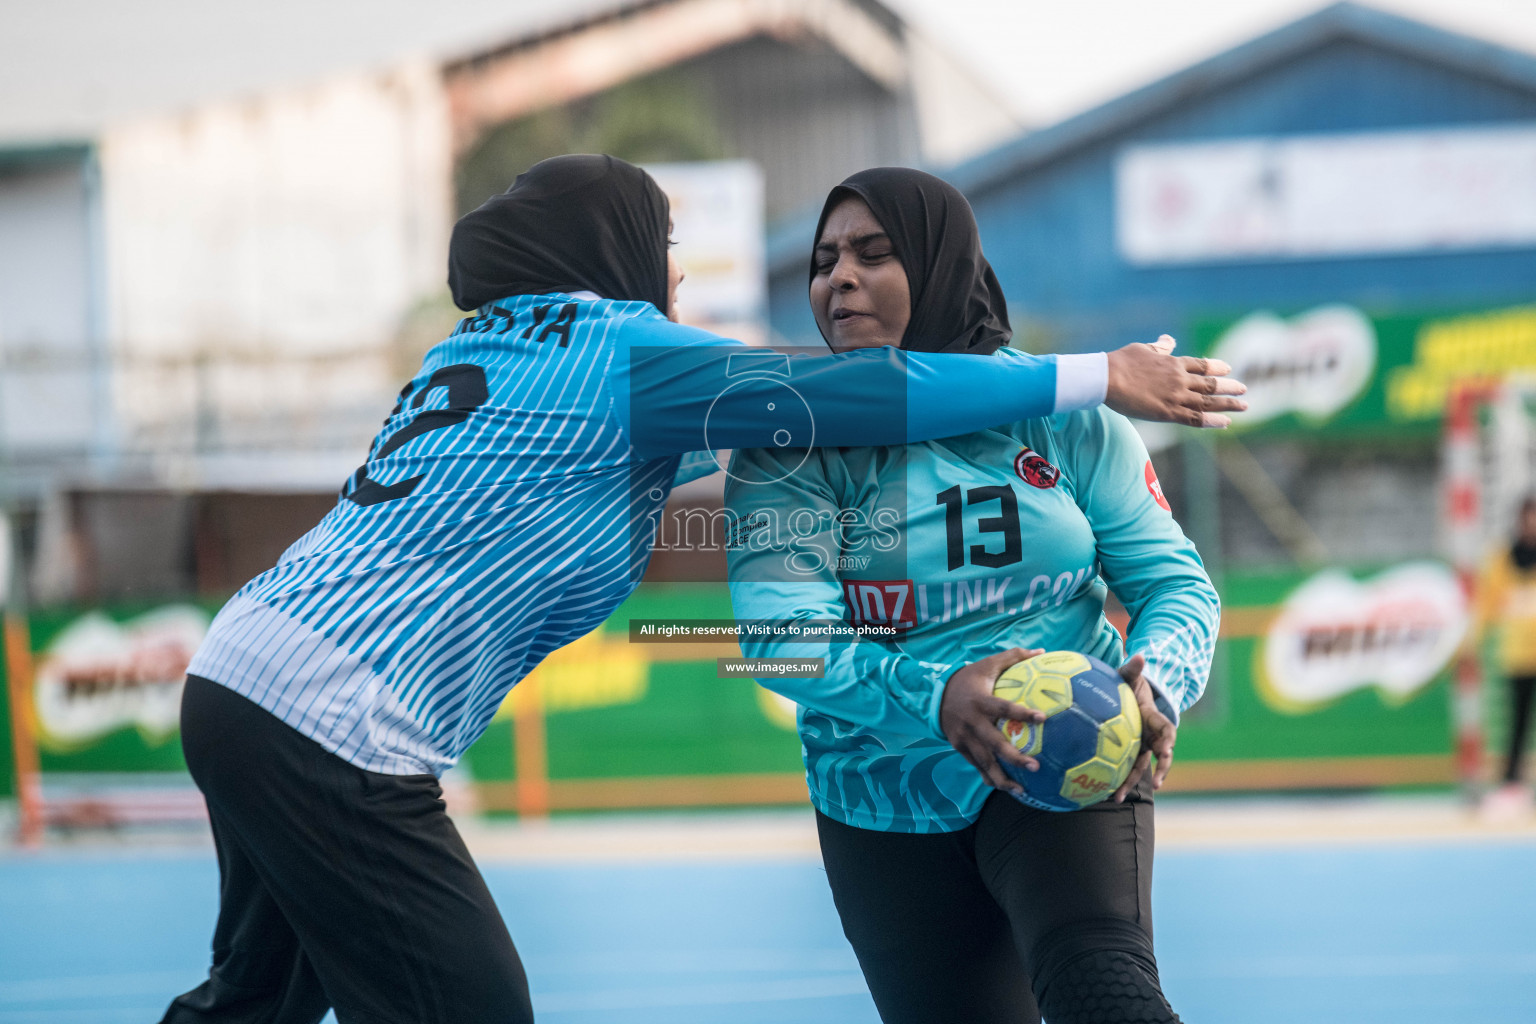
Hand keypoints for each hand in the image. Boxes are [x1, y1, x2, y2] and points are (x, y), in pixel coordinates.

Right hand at [940, 648, 1046, 796]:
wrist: (935, 694)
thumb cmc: (969, 678)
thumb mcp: (987, 665)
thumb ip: (1014, 657)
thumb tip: (1042, 651)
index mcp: (981, 702)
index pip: (1003, 708)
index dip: (1022, 713)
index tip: (1042, 719)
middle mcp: (972, 722)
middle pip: (994, 743)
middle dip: (1014, 757)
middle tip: (1035, 766)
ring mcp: (964, 737)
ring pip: (984, 761)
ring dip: (1002, 777)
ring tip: (1021, 790)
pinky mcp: (959, 747)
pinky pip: (975, 765)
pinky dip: (989, 777)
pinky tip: (1004, 788)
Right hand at [1105, 335, 1247, 427]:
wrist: (1108, 377)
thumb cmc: (1121, 362)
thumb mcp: (1143, 349)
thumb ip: (1160, 347)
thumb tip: (1169, 339)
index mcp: (1174, 363)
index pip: (1202, 365)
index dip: (1217, 367)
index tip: (1228, 369)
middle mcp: (1180, 379)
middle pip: (1211, 384)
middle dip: (1229, 387)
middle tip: (1243, 389)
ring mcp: (1176, 396)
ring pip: (1208, 402)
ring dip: (1228, 404)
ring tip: (1244, 406)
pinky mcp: (1168, 412)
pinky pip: (1195, 418)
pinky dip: (1212, 421)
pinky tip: (1225, 422)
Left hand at [1112, 654, 1175, 801]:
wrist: (1129, 697)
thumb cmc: (1131, 685)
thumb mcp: (1131, 676)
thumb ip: (1133, 668)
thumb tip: (1138, 654)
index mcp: (1155, 719)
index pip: (1168, 732)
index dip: (1168, 742)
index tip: (1166, 751)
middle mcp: (1152, 737)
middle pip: (1161, 757)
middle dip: (1161, 771)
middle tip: (1157, 784)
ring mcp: (1142, 747)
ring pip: (1140, 768)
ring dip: (1130, 783)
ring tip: (1117, 797)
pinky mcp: (1129, 753)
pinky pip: (1124, 767)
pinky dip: (1115, 779)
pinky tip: (1099, 791)